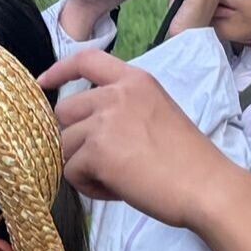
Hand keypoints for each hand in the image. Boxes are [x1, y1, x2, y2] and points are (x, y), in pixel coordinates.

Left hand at [43, 50, 227, 228]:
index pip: (86, 60)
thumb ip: (124, 110)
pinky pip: (71, 171)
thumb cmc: (189, 160)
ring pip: (64, 145)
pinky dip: (89, 186)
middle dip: (74, 139)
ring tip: (116, 179)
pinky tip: (117, 189)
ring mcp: (105, 121)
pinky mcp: (97, 152)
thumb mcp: (159, 113)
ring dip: (83, 167)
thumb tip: (88, 128)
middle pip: (65, 111)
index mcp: (135, 81)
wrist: (206, 186)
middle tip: (102, 162)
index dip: (59, 71)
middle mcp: (117, 94)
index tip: (43, 82)